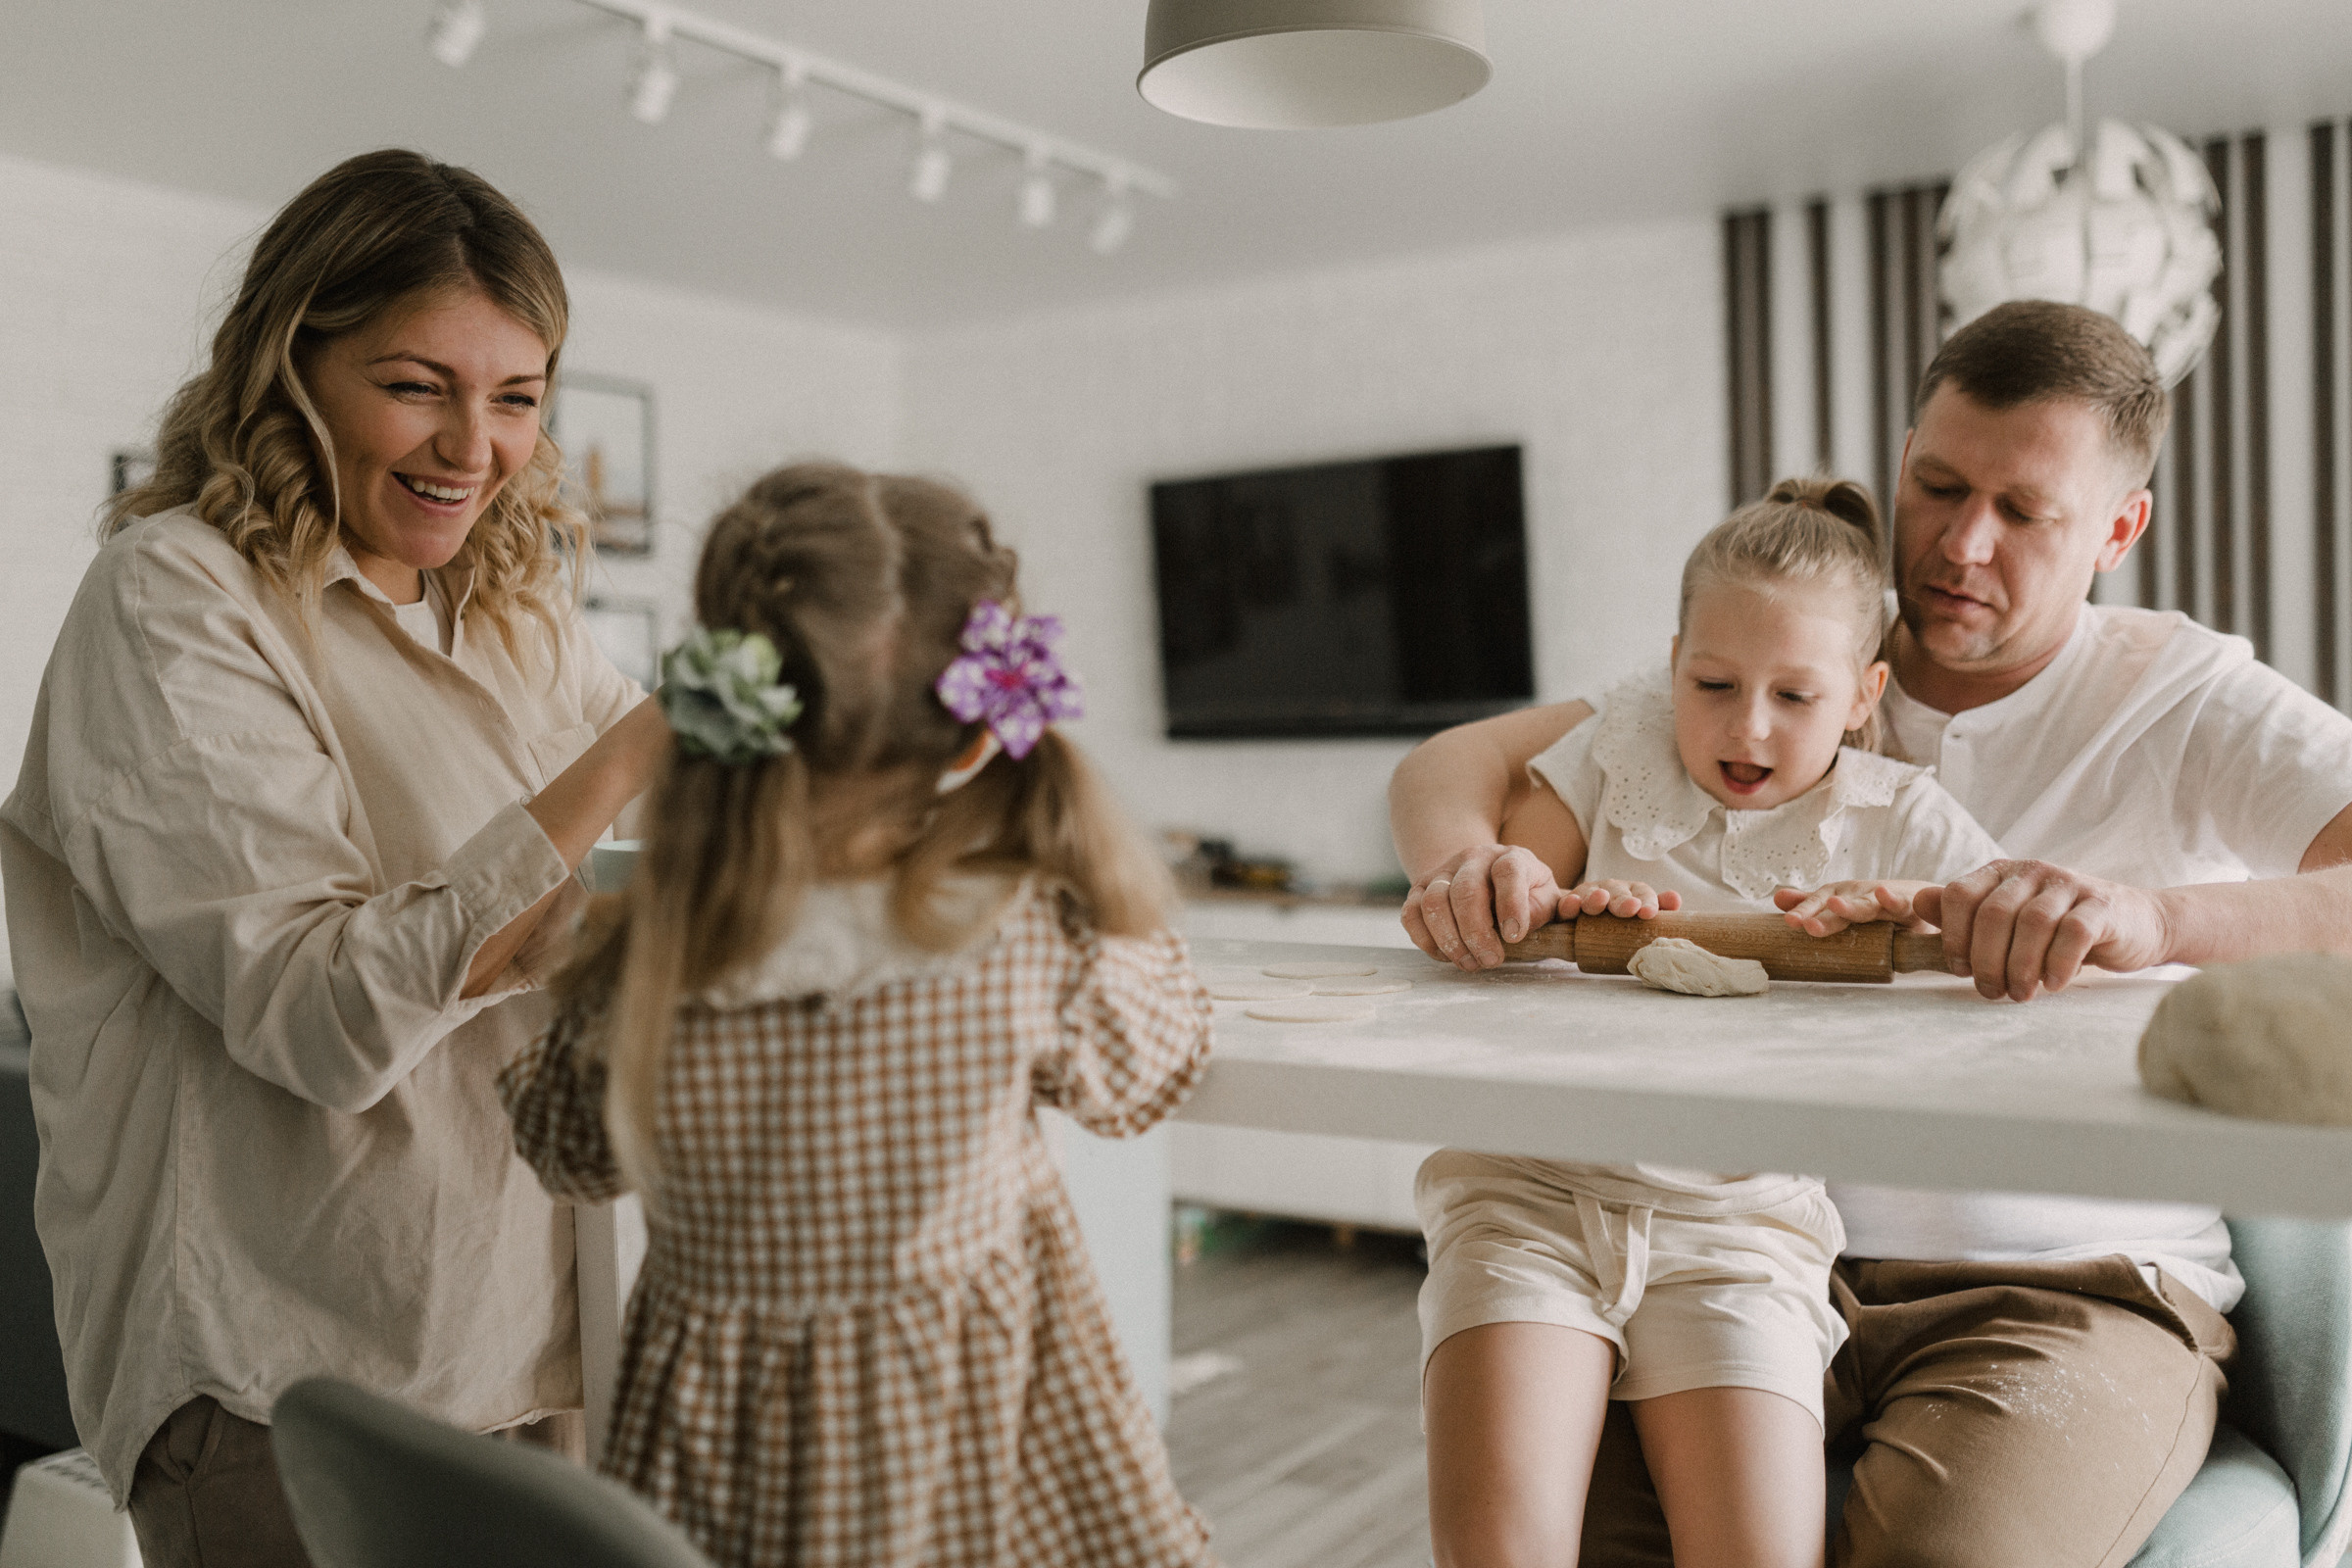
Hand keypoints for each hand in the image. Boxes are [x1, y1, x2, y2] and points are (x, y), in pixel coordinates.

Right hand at [1403, 845, 1566, 971]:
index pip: (1508, 872)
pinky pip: (1411, 914)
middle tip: (1491, 960)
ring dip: (1450, 940)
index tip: (1514, 937)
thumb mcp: (1547, 897)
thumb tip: (1532, 922)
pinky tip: (1447, 955)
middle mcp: (1473, 859)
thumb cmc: (1525, 895)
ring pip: (1433, 902)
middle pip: (1465, 890)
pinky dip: (1426, 941)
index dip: (1511, 905)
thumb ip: (1551, 908)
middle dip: (1476, 932)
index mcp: (1510, 857)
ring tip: (1470, 963)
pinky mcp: (1420, 889)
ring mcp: (1443, 872)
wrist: (1488, 879)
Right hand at [1565, 880, 1681, 920]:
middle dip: (1624, 901)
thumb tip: (1675, 901)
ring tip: (1600, 900)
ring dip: (1596, 898)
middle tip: (1630, 908)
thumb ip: (1660, 914)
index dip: (1648, 902)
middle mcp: (1611, 890)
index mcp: (1632, 894)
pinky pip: (1567, 905)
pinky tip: (1572, 905)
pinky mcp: (1568, 905)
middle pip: (1618, 893)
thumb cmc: (1618, 924)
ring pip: (1592, 894)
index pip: (1643, 894)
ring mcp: (1588, 895)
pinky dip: (1569, 904)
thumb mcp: (1640, 921)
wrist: (1583, 927)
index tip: (1649, 913)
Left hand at [1772, 880, 1930, 936]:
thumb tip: (1777, 899)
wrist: (1920, 899)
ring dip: (1851, 906)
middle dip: (1822, 915)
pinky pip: (1900, 904)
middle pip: (1838, 906)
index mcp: (1841, 897)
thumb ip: (1811, 905)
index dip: (1804, 912)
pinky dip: (1893, 899)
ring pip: (1866, 905)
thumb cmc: (1874, 905)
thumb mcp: (1842, 905)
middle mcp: (1858, 895)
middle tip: (1807, 925)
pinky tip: (1884, 894)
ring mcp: (1882, 899)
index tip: (1789, 921)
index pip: (1818, 905)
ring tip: (1835, 905)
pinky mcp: (1907, 906)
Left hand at [1915, 860, 2172, 1001]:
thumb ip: (1964, 912)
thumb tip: (1918, 902)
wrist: (2135, 925)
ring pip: (2032, 923)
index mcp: (2001, 873)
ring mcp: (2069, 884)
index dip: (1952, 937)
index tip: (1959, 971)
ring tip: (2020, 994)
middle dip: (1986, 960)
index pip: (1959, 895)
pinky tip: (2052, 985)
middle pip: (1993, 913)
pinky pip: (2073, 932)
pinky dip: (2057, 964)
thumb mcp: (2009, 920)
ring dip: (2020, 966)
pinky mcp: (2101, 905)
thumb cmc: (2060, 929)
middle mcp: (2031, 871)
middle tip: (1991, 992)